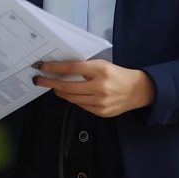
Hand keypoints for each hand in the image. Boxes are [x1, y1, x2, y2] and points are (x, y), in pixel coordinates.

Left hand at [33, 59, 154, 116]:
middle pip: (68, 86)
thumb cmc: (117, 74)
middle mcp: (100, 86)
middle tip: (40, 80)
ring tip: (53, 87)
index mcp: (100, 70)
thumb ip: (85, 67)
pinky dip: (72, 99)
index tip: (43, 67)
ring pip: (72, 98)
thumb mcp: (102, 65)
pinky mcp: (101, 112)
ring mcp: (100, 102)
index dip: (55, 68)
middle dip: (51, 83)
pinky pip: (81, 106)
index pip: (72, 68)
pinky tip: (68, 94)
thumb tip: (62, 69)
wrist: (137, 90)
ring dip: (60, 92)